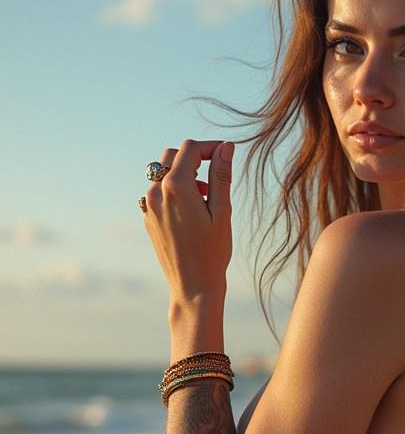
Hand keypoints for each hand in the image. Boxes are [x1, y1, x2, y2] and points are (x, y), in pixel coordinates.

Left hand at [142, 139, 233, 304]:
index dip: (210, 147)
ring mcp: (148, 206)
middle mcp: (156, 193)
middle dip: (195, 159)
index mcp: (176, 187)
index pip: (190, 148)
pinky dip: (175, 192)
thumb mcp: (223, 211)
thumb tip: (226, 147)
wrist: (192, 286)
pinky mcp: (148, 219)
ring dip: (185, 176)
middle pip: (172, 156)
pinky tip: (192, 212)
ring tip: (206, 197)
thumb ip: (222, 176)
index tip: (226, 154)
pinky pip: (158, 193)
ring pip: (163, 174)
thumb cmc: (213, 252)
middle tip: (215, 177)